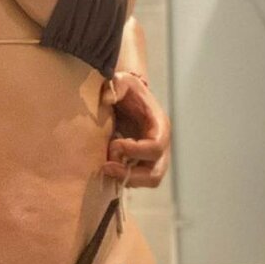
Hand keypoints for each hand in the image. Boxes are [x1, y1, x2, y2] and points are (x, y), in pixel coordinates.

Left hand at [101, 72, 170, 188]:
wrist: (127, 99)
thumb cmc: (127, 91)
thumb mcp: (123, 81)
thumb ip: (116, 85)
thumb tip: (107, 99)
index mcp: (159, 127)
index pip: (155, 147)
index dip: (135, 150)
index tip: (114, 144)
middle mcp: (160, 146)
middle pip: (155, 174)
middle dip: (130, 175)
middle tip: (106, 167)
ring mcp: (152, 159)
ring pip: (146, 182)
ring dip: (124, 179)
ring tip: (105, 168)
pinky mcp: (140, 166)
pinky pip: (135, 181)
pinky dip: (120, 178)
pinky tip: (105, 166)